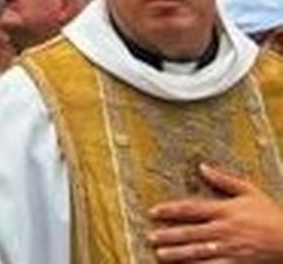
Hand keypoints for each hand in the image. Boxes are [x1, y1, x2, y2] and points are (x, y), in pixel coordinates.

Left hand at [149, 163, 282, 261]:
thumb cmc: (271, 215)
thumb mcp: (250, 191)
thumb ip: (224, 179)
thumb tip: (203, 167)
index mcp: (224, 210)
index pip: (190, 209)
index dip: (170, 210)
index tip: (153, 211)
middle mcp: (223, 229)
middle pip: (190, 232)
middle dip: (168, 235)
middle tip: (151, 236)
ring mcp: (229, 248)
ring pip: (197, 251)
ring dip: (177, 253)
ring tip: (160, 254)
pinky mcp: (236, 263)